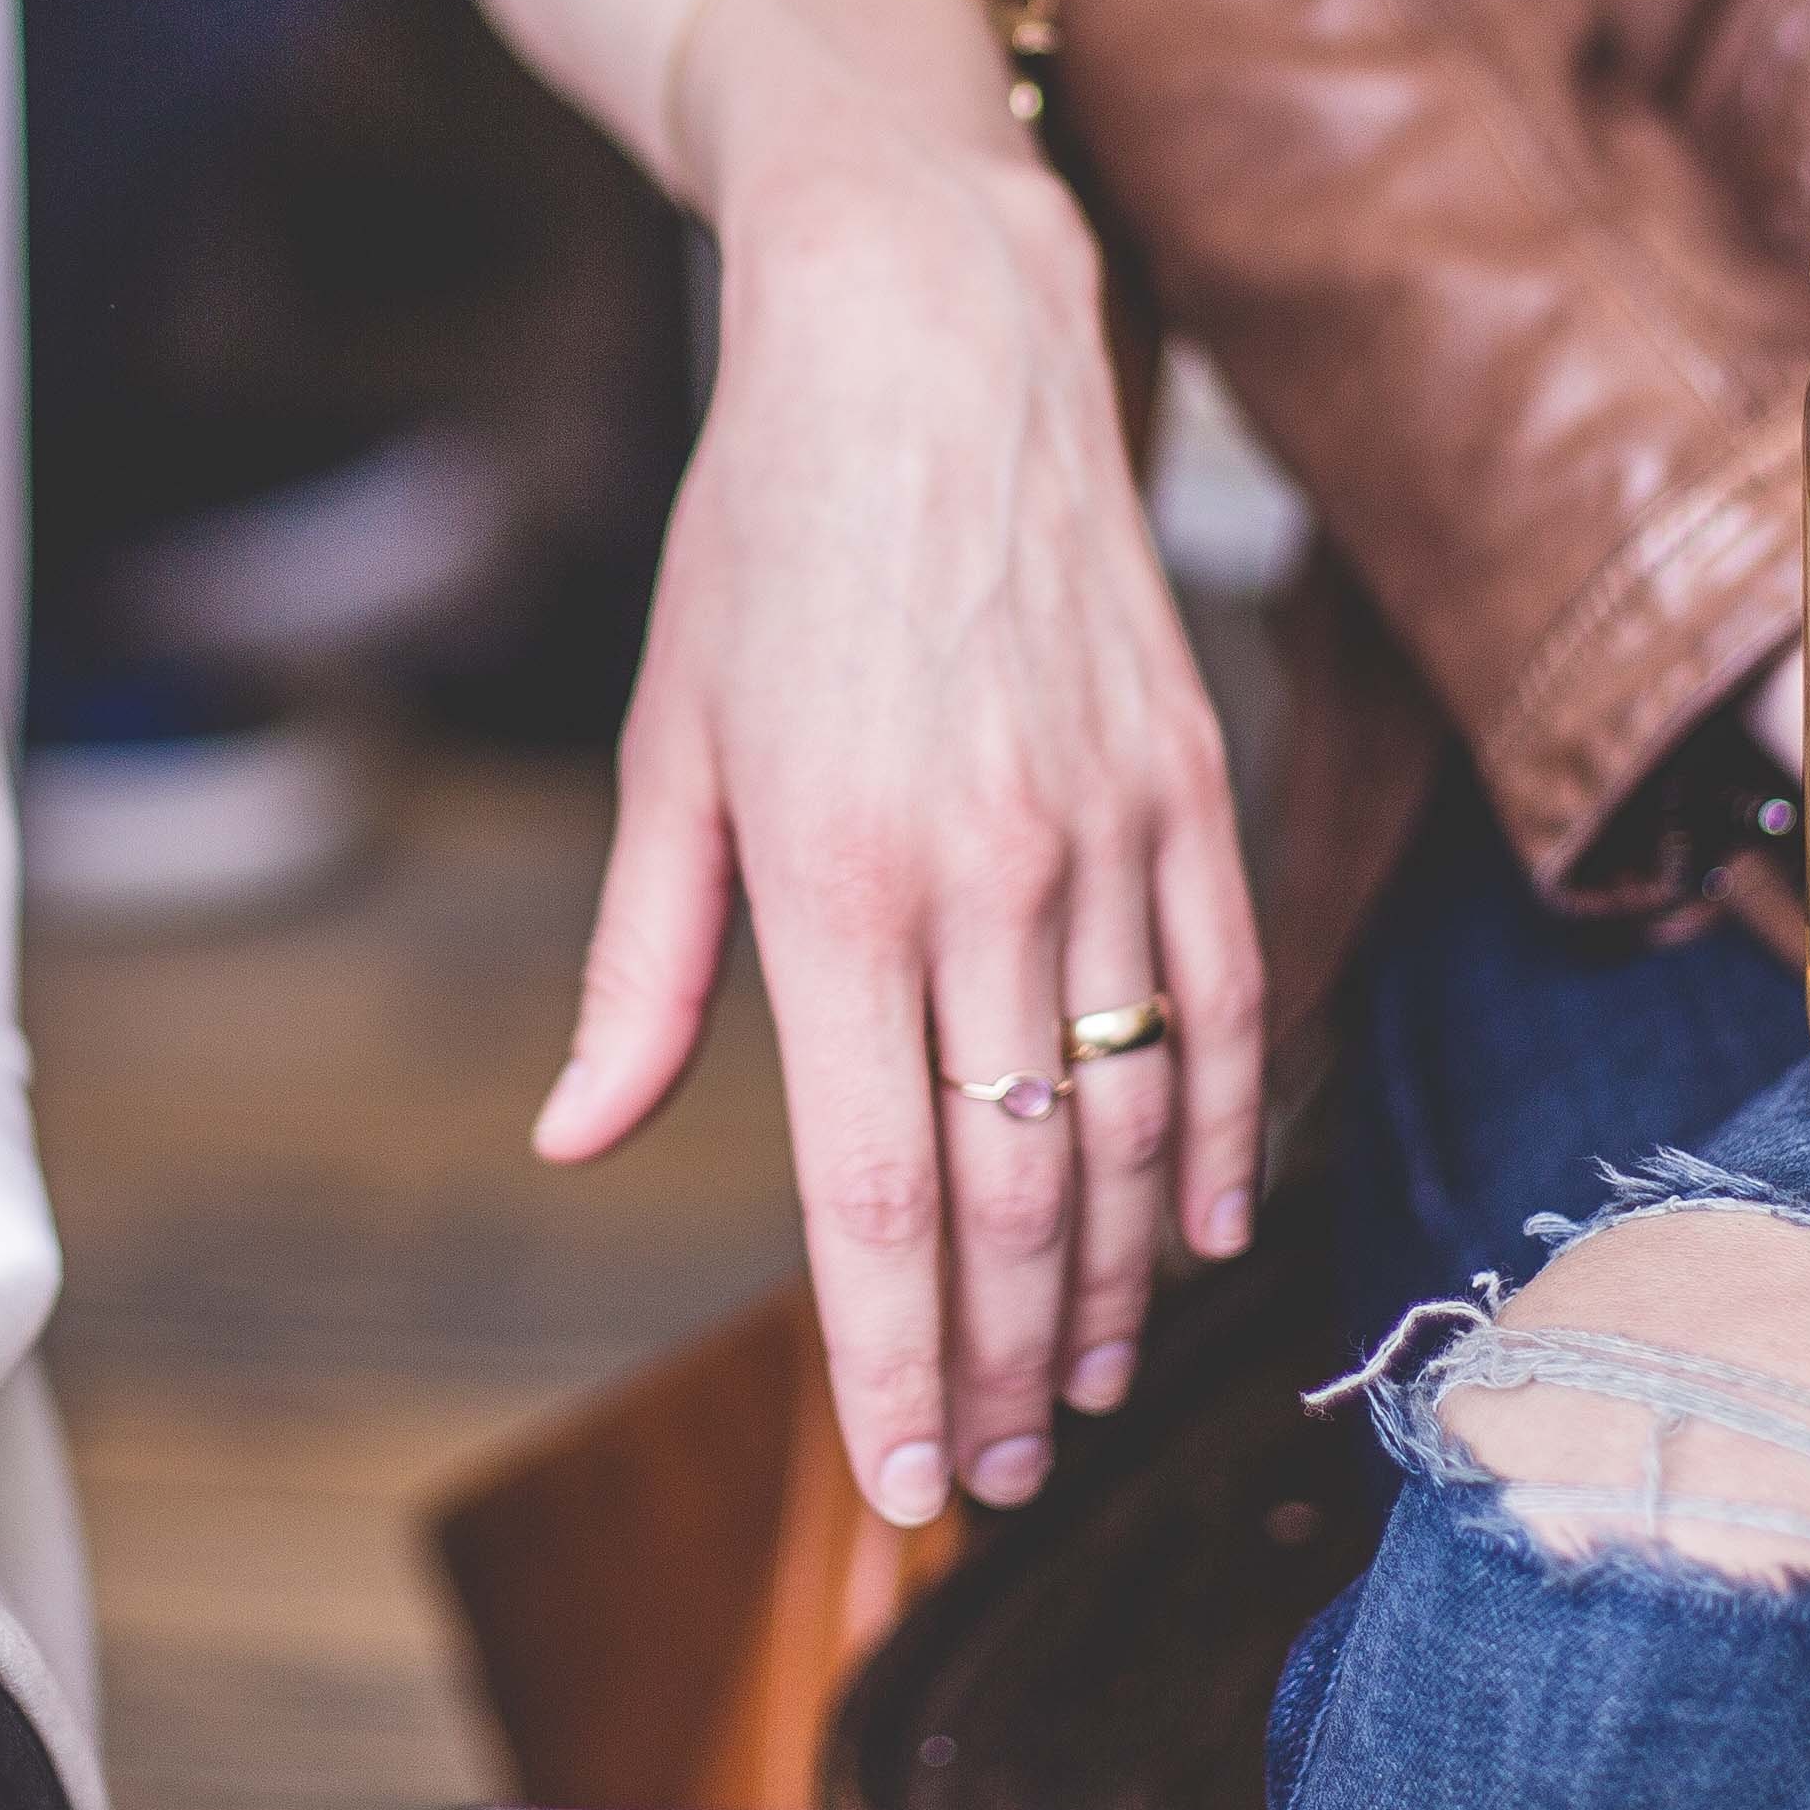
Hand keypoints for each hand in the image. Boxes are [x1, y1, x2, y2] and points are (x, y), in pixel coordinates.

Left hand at [532, 150, 1260, 1529]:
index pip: (873, 1184)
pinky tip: (1192, 1235)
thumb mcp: (667, 746)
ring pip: (1127, 1116)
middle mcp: (982, 866)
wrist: (929, 333)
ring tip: (1079, 1391)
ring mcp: (1105, 823)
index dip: (894, 1352)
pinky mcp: (1189, 774)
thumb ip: (643, 967)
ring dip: (1103, 1284)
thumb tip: (584, 1137)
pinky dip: (1218, 1136)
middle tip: (997, 1474)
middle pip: (1009, 1184)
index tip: (910, 1476)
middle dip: (1001, 1360)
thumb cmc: (765, 536)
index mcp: (829, 873)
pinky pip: (1225, 1001)